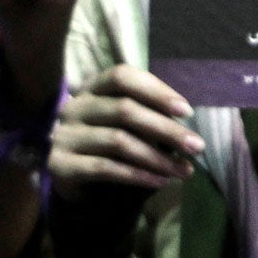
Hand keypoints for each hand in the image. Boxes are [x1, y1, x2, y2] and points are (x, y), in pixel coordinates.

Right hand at [49, 65, 201, 202]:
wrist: (74, 180)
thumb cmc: (109, 145)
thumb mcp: (127, 124)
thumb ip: (148, 116)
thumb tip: (186, 126)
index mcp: (92, 88)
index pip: (122, 77)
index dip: (155, 91)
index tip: (186, 111)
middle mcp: (74, 107)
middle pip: (124, 109)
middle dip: (166, 129)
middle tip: (196, 147)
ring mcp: (64, 135)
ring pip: (117, 140)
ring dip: (157, 157)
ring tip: (184, 171)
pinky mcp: (60, 164)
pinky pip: (105, 168)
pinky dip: (138, 175)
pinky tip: (160, 181)